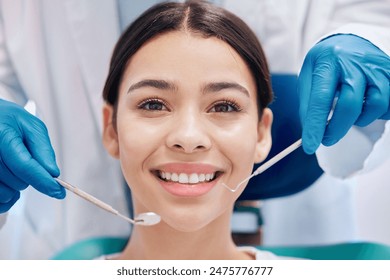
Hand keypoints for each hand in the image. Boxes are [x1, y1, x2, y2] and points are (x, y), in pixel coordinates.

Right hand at [0, 99, 64, 212]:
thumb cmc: (8, 121)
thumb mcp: (31, 127)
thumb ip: (42, 149)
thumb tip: (52, 172)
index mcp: (1, 136)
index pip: (24, 166)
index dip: (44, 181)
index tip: (58, 191)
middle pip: (18, 182)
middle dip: (29, 176)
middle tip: (22, 159)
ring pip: (6, 194)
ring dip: (16, 187)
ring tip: (13, 168)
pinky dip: (7, 198)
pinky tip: (8, 183)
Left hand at [298, 34, 389, 153]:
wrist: (350, 41)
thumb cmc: (326, 63)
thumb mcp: (309, 76)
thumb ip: (308, 103)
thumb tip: (311, 132)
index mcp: (328, 61)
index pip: (321, 98)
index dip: (316, 125)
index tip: (310, 146)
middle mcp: (355, 62)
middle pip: (350, 105)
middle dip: (337, 128)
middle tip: (327, 139)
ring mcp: (377, 67)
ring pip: (375, 105)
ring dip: (360, 119)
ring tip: (349, 115)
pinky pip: (389, 105)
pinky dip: (378, 112)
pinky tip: (366, 107)